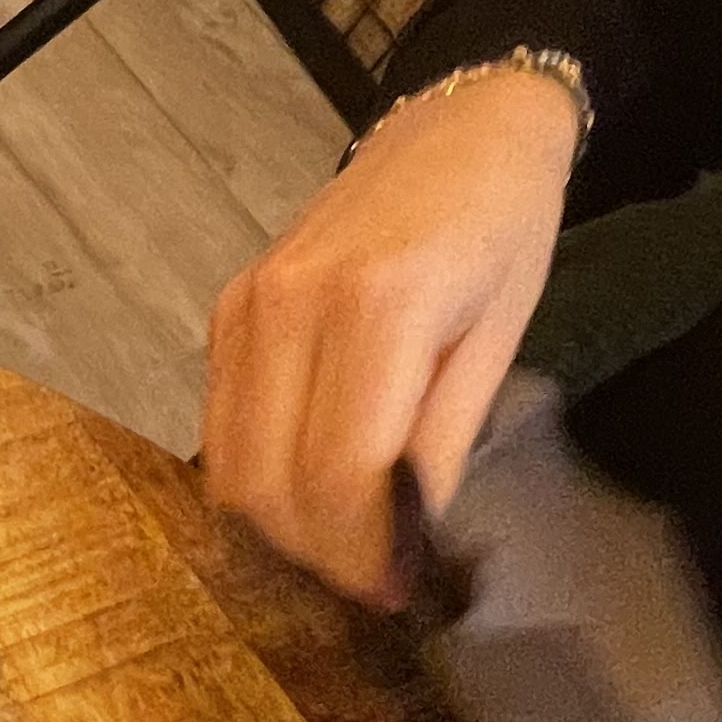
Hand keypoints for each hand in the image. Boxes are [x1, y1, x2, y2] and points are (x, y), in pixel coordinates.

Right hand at [202, 64, 581, 605]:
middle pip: (269, 482)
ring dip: (277, 526)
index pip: (340, 473)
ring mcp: (245, 306)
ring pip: (230, 466)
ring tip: (337, 545)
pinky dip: (256, 476)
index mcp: (378, 306)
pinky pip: (220, 426)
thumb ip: (440, 443)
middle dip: (315, 554)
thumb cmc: (502, 229)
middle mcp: (290, 304)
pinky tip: (307, 491)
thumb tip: (398, 543)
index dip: (359, 552)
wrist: (457, 129)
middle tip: (365, 582)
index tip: (389, 592)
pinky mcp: (225, 311)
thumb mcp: (500, 339)